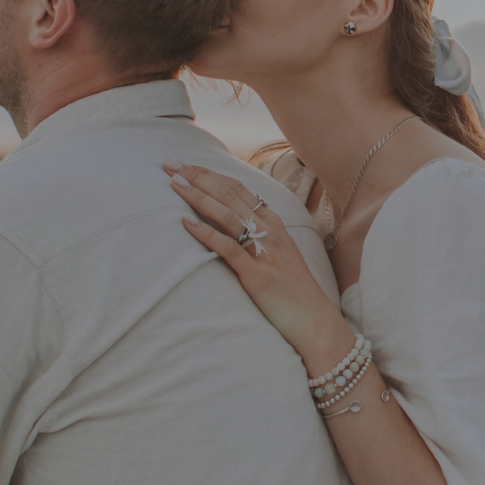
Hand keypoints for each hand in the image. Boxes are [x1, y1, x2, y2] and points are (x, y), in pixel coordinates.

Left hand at [166, 162, 353, 372]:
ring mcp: (264, 252)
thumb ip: (259, 234)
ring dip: (198, 196)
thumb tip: (232, 220)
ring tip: (174, 183)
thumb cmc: (293, 290)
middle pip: (229, 195)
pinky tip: (186, 222)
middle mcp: (271, 231)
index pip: (238, 189)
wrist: (314, 319)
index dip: (210, 174)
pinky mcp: (257, 274)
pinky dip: (206, 233)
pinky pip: (228, 248)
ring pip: (227, 215)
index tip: (185, 164)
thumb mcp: (280, 253)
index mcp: (274, 223)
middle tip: (169, 164)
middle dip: (197, 176)